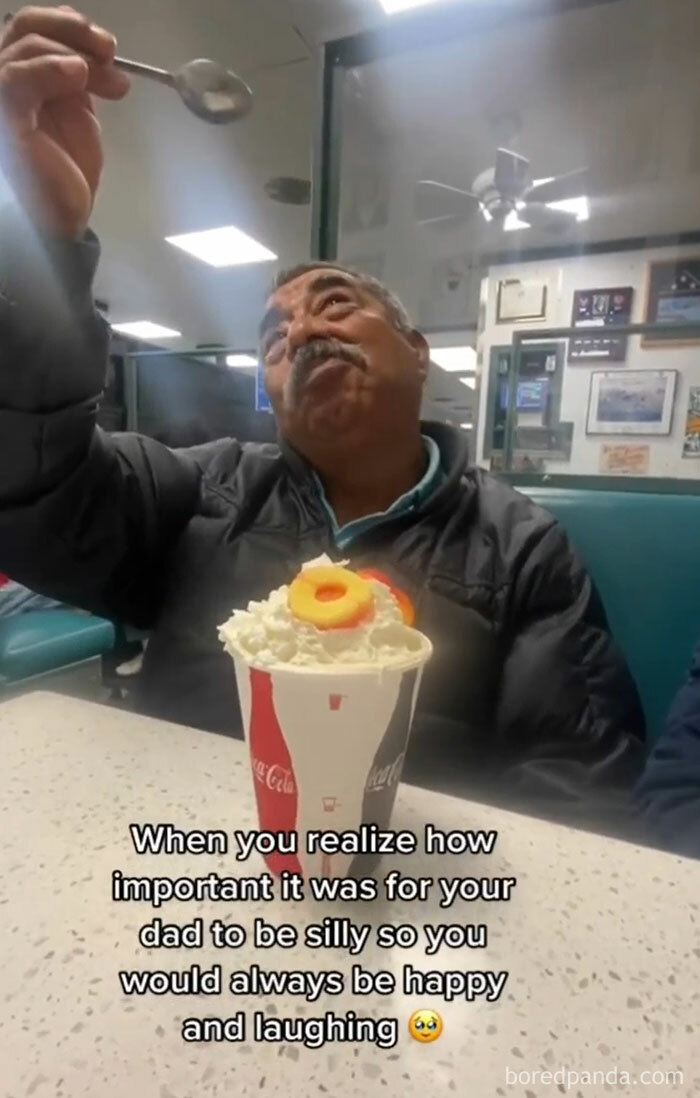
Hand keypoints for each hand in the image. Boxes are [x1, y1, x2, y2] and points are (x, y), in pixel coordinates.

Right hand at [0, 5, 129, 236]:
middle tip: (111, 53)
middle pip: (25, 28)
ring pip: (24, 46)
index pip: (30, 29)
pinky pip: (16, 79)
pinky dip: (49, 68)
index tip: (109, 48)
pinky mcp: (2, 119)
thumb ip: (74, 79)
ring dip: (73, 53)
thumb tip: (94, 54)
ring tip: (108, 78)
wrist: (60, 218)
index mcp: (16, 75)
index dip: (69, 26)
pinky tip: (78, 74)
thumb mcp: (76, 113)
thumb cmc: (64, 172)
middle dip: (74, 32)